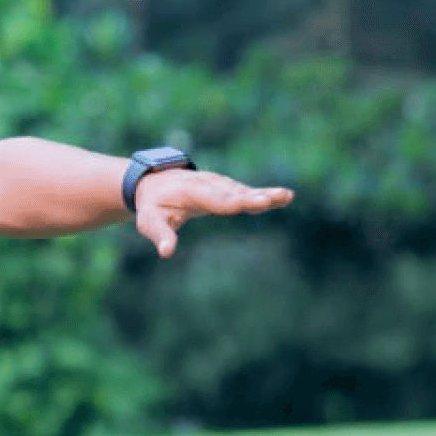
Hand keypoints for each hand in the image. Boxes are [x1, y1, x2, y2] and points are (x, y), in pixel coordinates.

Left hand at [132, 168, 293, 258]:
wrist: (153, 182)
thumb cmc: (152, 205)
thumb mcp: (148, 221)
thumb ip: (160, 234)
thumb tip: (166, 253)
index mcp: (192, 191)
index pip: (218, 199)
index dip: (238, 202)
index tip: (258, 202)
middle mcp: (209, 183)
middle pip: (236, 193)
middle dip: (256, 196)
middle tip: (278, 197)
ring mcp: (219, 184)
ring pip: (244, 191)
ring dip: (266, 194)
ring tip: (287, 196)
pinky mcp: (226, 188)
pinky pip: (246, 192)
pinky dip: (264, 195)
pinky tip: (283, 197)